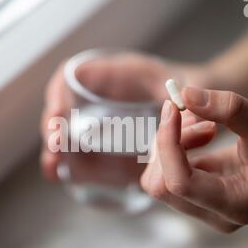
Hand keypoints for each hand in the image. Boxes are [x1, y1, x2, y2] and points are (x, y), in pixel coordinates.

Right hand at [40, 52, 215, 179]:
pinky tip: (61, 174)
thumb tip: (191, 119)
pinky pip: (79, 148)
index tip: (59, 115)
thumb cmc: (188, 85)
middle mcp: (99, 95)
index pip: (72, 75)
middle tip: (55, 148)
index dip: (59, 93)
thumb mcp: (187, 84)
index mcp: (114, 74)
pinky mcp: (103, 139)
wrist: (195, 100)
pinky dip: (68, 161)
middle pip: (62, 105)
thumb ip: (184, 97)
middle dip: (52, 126)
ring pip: (66, 130)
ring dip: (55, 148)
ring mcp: (99, 117)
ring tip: (52, 169)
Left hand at [141, 87, 247, 231]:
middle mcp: (214, 213)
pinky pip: (171, 169)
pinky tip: (205, 130)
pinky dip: (178, 144)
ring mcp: (205, 204)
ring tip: (208, 124)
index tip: (172, 107)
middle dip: (168, 144)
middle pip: (160, 184)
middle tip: (192, 115)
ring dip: (173, 142)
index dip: (167, 143)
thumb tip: (185, 93)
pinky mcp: (200, 191)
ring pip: (161, 176)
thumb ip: (229, 108)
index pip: (178, 182)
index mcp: (233, 205)